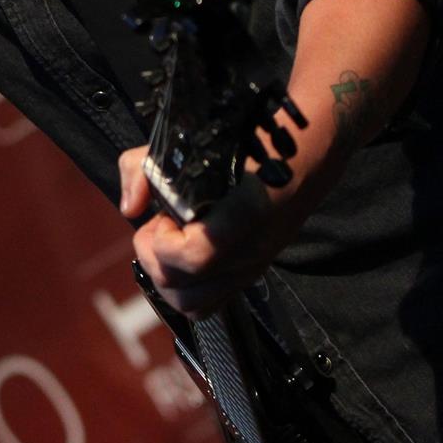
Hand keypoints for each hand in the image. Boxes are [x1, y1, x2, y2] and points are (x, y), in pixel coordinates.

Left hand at [118, 145, 280, 318]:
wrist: (311, 146)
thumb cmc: (254, 136)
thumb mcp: (192, 136)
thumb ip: (145, 168)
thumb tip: (130, 207)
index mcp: (243, 213)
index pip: (192, 257)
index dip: (162, 241)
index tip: (163, 213)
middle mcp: (251, 250)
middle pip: (182, 292)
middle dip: (155, 258)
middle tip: (161, 225)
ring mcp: (254, 266)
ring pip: (194, 306)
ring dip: (169, 276)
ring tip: (172, 240)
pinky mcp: (255, 271)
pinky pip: (213, 302)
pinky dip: (188, 286)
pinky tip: (187, 250)